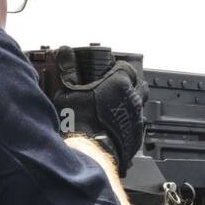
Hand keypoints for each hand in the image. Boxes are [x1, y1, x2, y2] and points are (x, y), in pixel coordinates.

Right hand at [51, 46, 147, 175]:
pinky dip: (127, 122)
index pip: (126, 67)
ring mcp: (137, 117)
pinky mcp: (136, 135)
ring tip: (112, 109)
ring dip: (128, 104)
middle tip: (112, 90)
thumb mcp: (67, 92)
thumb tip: (65, 52)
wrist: (89, 152)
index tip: (109, 73)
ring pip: (138, 105)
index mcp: (119, 83)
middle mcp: (132, 98)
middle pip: (137, 85)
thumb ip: (68, 70)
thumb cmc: (78, 122)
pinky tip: (115, 125)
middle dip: (128, 85)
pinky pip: (136, 124)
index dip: (117, 69)